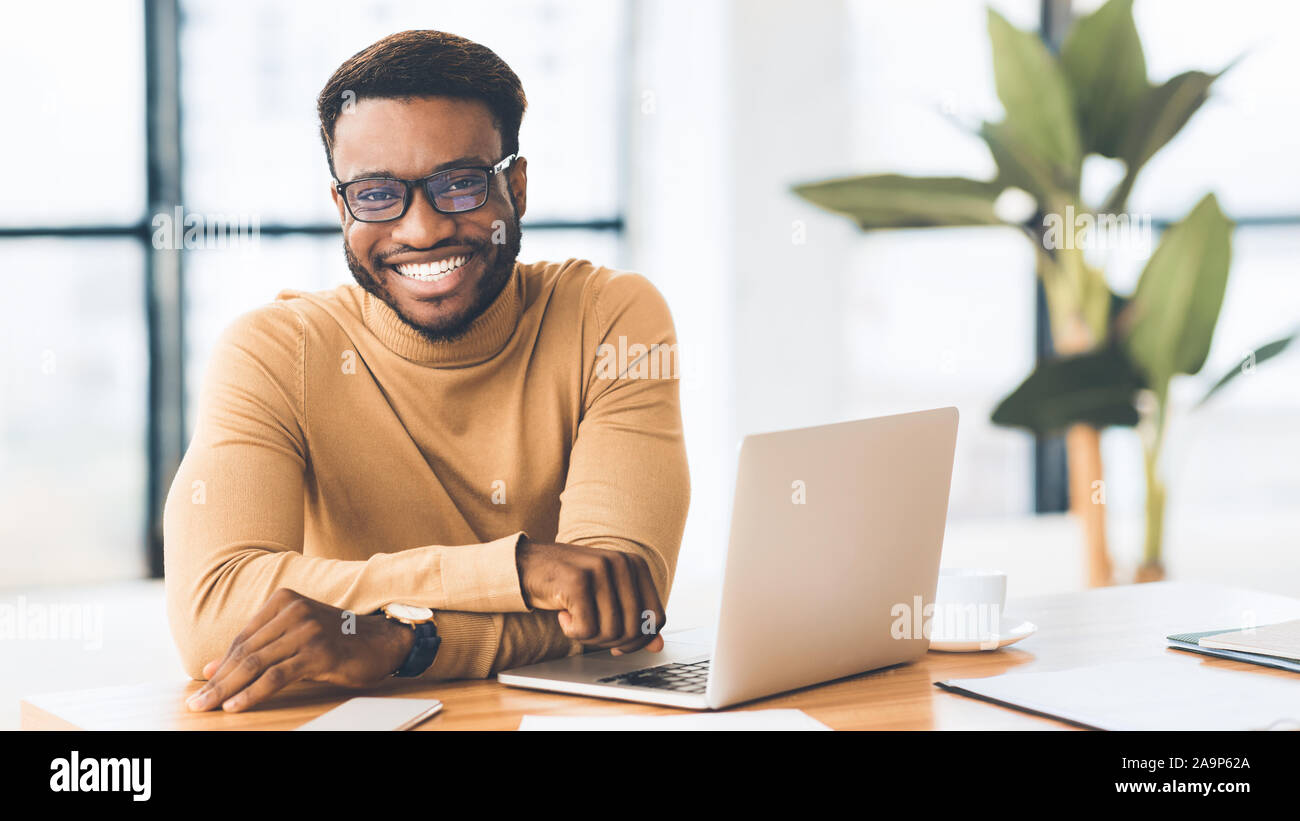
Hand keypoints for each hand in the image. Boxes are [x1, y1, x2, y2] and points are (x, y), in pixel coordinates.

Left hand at [186, 588, 412, 712]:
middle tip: (195, 704)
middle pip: (245, 652)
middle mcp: (294, 610)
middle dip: (217, 681)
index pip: (243, 638)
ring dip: (227, 690)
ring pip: (256, 664)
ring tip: (207, 707)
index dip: (221, 666)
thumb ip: (258, 648)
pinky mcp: (319, 652)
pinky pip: (277, 676)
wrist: (383, 642)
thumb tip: (213, 668)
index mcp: (284, 600)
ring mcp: (307, 630)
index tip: (201, 688)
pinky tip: (236, 705)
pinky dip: (252, 693)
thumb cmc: (338, 640)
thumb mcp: (295, 637)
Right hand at [516, 539, 666, 655]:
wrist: (528, 564)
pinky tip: (563, 615)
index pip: (656, 619)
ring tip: (574, 619)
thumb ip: (634, 618)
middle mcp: (622, 563)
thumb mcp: (608, 596)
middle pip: (634, 629)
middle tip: (589, 631)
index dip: (639, 641)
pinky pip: (586, 629)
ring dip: (589, 636)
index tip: (618, 645)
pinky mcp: (577, 581)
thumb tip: (657, 646)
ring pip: (611, 632)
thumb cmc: (571, 583)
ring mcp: (600, 569)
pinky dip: (572, 632)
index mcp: (636, 565)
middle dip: (611, 641)